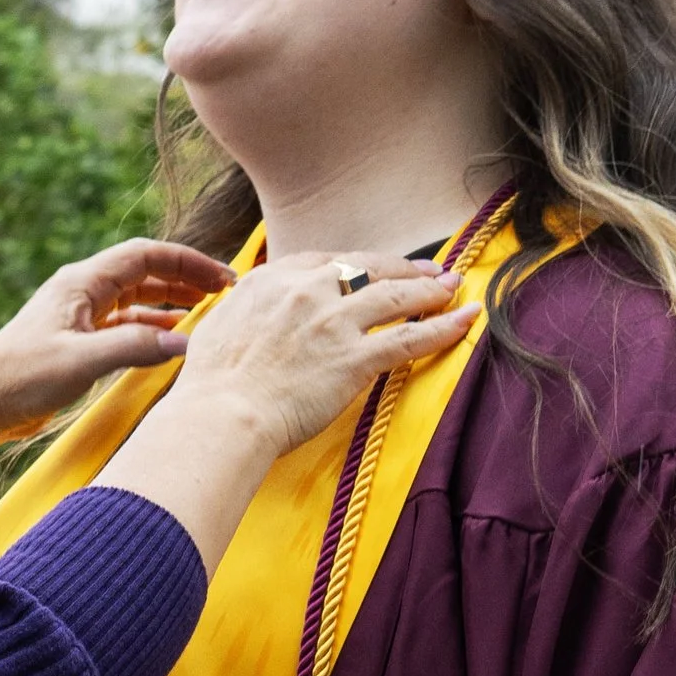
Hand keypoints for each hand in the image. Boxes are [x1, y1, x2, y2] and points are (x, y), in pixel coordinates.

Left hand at [0, 238, 237, 438]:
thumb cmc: (20, 378)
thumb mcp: (81, 361)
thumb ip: (133, 348)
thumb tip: (184, 341)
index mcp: (82, 283)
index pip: (146, 256)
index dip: (188, 262)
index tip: (222, 278)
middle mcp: (83, 292)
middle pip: (146, 272)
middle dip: (186, 278)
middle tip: (225, 294)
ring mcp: (80, 316)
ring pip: (137, 299)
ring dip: (172, 302)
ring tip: (208, 314)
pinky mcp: (78, 341)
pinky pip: (125, 325)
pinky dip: (151, 327)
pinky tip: (171, 339)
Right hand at [176, 255, 480, 464]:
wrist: (220, 415)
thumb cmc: (209, 387)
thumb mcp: (218, 328)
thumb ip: (243, 312)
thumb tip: (244, 311)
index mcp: (272, 279)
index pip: (328, 261)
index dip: (359, 264)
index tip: (375, 267)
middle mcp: (307, 290)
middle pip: (368, 268)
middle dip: (403, 269)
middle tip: (430, 271)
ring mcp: (335, 322)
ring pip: (396, 297)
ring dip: (431, 290)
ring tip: (454, 287)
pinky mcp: (354, 358)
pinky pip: (410, 338)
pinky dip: (444, 327)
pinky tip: (467, 319)